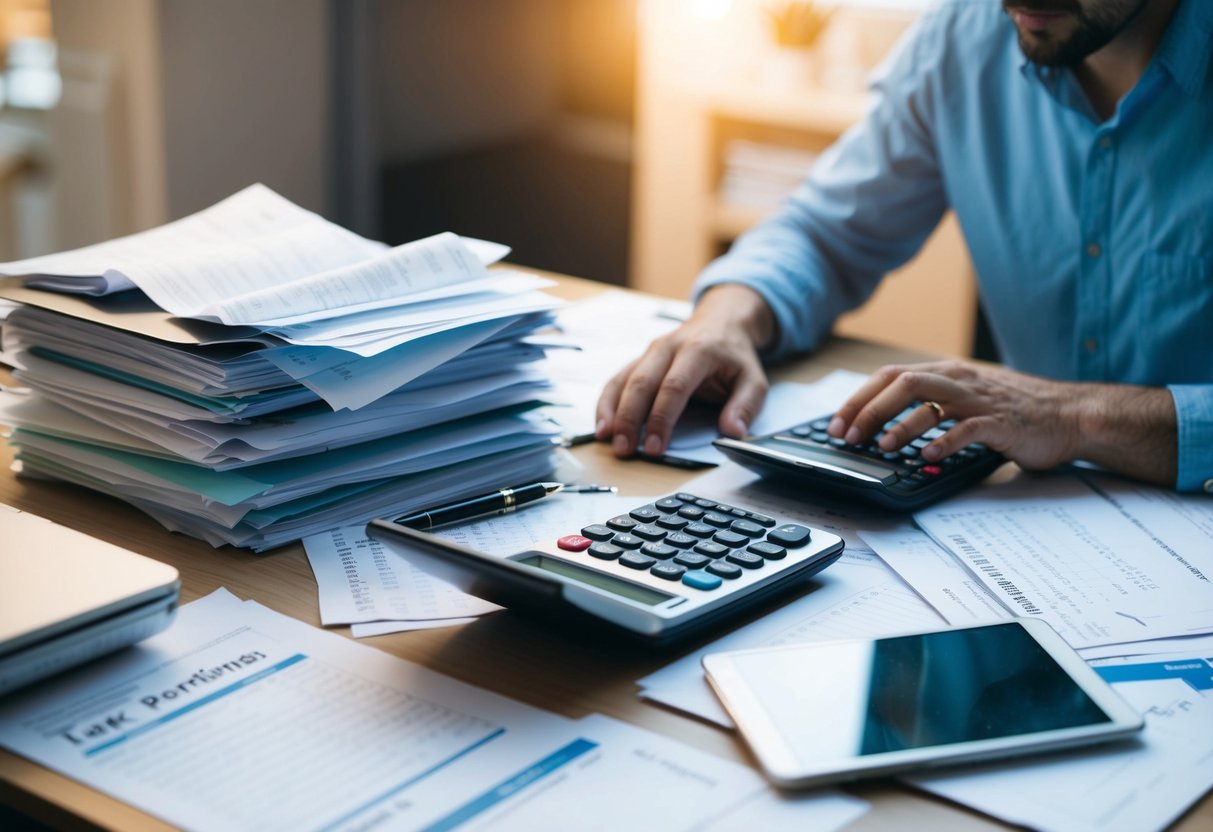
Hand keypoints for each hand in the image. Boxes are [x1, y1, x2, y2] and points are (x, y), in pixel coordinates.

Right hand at [596, 284, 774, 457]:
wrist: (721, 322)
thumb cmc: (734, 355)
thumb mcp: (754, 379)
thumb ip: (746, 406)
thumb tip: (733, 433)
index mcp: (698, 351)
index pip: (674, 386)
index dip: (661, 418)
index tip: (655, 446)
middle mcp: (669, 347)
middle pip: (642, 383)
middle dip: (630, 418)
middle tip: (625, 449)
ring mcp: (650, 352)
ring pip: (623, 379)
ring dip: (612, 411)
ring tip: (608, 438)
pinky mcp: (640, 359)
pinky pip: (617, 380)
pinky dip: (607, 403)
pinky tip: (603, 424)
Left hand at [828, 360, 1176, 485]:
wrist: (1072, 416)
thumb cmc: (1015, 413)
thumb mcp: (966, 401)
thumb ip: (932, 406)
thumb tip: (884, 425)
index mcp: (946, 373)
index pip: (889, 376)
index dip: (859, 398)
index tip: (837, 423)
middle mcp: (959, 380)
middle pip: (901, 383)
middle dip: (868, 410)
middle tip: (849, 437)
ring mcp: (980, 399)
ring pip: (928, 402)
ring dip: (898, 426)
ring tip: (881, 447)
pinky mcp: (1001, 422)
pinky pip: (966, 429)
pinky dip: (942, 443)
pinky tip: (927, 457)